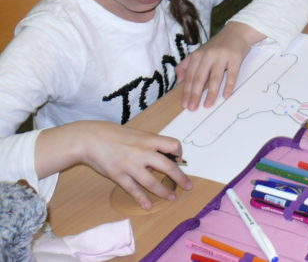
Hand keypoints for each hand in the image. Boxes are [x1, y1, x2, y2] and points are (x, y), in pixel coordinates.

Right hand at [72, 120, 192, 209]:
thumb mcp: (135, 134)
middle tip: (188, 186)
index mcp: (148, 139)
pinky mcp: (117, 175)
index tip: (179, 159)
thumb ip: (148, 145)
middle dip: (180, 178)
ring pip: (151, 182)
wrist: (88, 138)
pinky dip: (141, 198)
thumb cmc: (112, 133)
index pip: (173, 145)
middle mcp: (142, 152)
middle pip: (167, 166)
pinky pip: (132, 189)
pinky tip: (148, 205)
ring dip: (163, 191)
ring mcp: (130, 165)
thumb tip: (159, 159)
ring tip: (172, 197)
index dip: (179, 153)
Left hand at [176, 21, 257, 109]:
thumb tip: (180, 80)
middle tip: (192, 108)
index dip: (186, 91)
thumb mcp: (200, 52)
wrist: (237, 32)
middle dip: (195, 94)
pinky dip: (229, 86)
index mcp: (198, 55)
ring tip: (208, 105)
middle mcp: (208, 55)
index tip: (184, 104)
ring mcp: (222, 57)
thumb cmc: (217, 45)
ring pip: (215, 77)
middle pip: (200, 78)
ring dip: (211, 93)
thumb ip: (187, 64)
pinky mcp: (235, 58)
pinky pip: (232, 74)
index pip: (190, 76)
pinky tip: (226, 95)